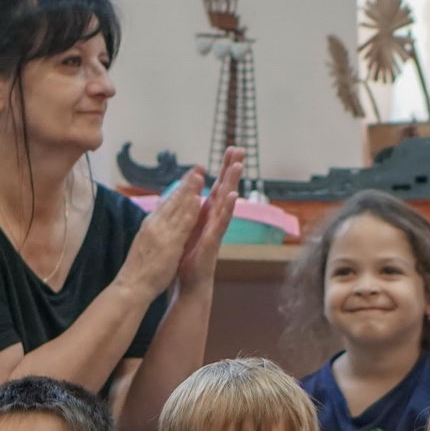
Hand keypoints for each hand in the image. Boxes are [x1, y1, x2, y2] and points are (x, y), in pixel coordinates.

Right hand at [116, 167, 205, 301]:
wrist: (131, 285)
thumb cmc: (139, 270)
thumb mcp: (146, 244)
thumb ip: (153, 232)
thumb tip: (157, 223)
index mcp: (150, 225)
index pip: (165, 203)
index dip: (178, 189)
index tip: (187, 177)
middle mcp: (154, 224)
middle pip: (172, 199)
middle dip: (186, 183)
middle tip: (197, 168)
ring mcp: (161, 232)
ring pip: (177, 207)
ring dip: (189, 190)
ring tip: (200, 175)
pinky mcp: (168, 243)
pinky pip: (181, 224)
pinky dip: (189, 211)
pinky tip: (198, 200)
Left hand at [176, 146, 245, 291]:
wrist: (190, 281)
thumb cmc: (190, 257)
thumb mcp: (189, 228)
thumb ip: (194, 211)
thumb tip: (194, 194)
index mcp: (208, 213)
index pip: (218, 186)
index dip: (224, 168)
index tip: (231, 149)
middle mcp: (216, 218)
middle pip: (226, 188)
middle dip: (232, 169)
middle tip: (240, 149)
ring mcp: (217, 229)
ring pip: (226, 202)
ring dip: (233, 183)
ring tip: (238, 166)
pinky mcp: (214, 240)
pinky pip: (222, 222)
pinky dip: (228, 209)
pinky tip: (233, 196)